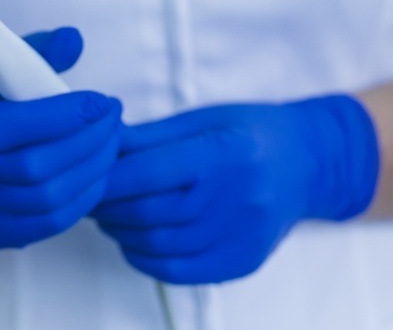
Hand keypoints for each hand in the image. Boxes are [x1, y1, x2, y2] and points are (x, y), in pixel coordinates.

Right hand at [0, 27, 122, 247]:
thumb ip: (35, 51)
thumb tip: (75, 39)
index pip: (9, 126)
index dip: (63, 116)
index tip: (101, 102)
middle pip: (35, 167)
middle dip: (88, 142)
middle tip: (114, 120)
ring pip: (47, 199)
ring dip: (92, 170)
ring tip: (112, 143)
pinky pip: (48, 224)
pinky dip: (82, 199)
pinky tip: (96, 174)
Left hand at [93, 96, 378, 283]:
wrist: (307, 163)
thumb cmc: (250, 132)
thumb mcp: (202, 119)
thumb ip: (150, 137)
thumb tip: (101, 146)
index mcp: (224, 153)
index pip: (148, 173)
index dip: (107, 178)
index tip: (86, 176)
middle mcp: (236, 198)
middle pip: (148, 213)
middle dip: (106, 207)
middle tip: (90, 197)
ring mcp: (241, 236)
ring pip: (158, 245)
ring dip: (121, 232)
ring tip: (109, 216)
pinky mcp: (242, 261)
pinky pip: (178, 272)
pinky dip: (145, 259)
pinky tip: (135, 241)